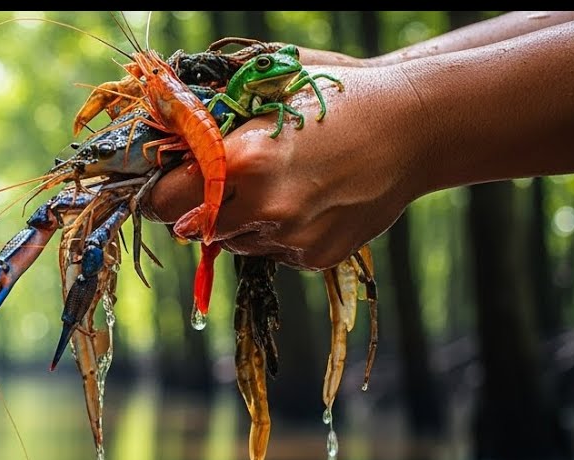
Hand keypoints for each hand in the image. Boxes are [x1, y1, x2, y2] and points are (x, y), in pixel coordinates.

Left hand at [144, 63, 416, 270]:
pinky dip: (276, 231)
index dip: (157, 193)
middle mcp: (265, 206)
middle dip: (193, 208)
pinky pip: (271, 251)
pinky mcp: (314, 257)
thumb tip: (158, 124)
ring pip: (232, 242)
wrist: (416, 127)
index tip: (158, 187)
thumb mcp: (269, 88)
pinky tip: (308, 198)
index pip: (166, 198)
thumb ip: (211, 112)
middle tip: (214, 183)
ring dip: (237, 220)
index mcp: (244, 159)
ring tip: (278, 181)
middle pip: (192, 228)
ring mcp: (292, 238)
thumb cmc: (336, 96)